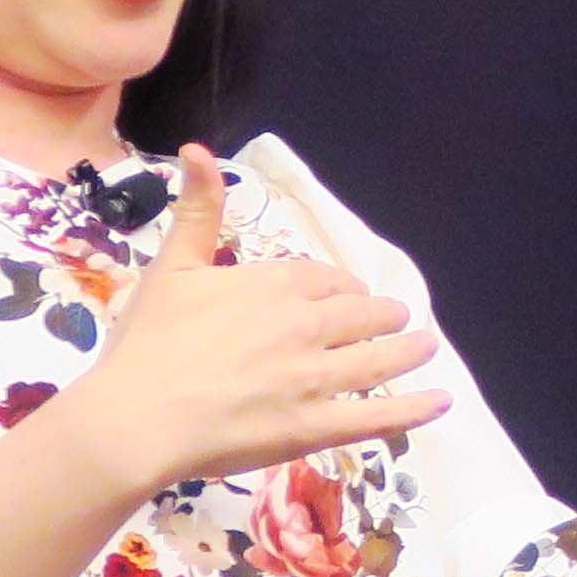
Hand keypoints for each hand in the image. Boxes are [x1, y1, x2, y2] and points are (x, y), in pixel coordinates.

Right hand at [64, 145, 450, 490]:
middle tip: (394, 318)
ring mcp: (315, 378)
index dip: (339, 286)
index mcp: (274, 285)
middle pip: (358, 316)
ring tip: (427, 345)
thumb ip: (196, 210)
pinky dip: (413, 409)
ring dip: (408, 349)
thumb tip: (198, 149)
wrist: (137, 416)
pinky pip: (376, 417)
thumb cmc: (148, 343)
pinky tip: (439, 401)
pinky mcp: (315, 427)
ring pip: (377, 359)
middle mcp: (305, 326)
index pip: (322, 279)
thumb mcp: (171, 266)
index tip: (348, 292)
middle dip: (380, 314)